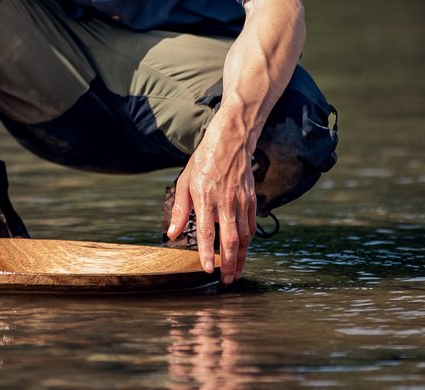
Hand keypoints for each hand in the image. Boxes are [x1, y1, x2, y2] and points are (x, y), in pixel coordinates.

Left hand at [165, 117, 257, 284]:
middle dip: (230, 264)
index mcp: (205, 198)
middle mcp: (226, 203)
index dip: (207, 253)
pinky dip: (248, 242)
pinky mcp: (252, 201)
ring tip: (235, 272)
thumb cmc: (204, 161)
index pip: (207, 232)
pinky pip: (251, 227)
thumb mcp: (185, 181)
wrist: (230, 143)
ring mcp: (242, 203)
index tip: (207, 269)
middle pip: (231, 241)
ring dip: (241, 258)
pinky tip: (243, 251)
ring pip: (244, 238)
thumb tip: (172, 233)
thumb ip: (180, 210)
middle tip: (226, 280)